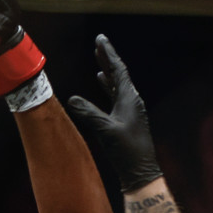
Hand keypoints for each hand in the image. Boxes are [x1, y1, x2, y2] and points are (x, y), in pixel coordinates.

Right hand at [67, 35, 162, 191]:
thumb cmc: (126, 151)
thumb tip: (72, 98)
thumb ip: (88, 113)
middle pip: (119, 74)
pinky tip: (102, 84)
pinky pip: (116, 96)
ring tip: (98, 62)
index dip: (108, 54)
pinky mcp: (127, 120)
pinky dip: (108, 87)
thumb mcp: (105, 130)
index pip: (118, 70)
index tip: (100, 40)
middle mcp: (132, 101)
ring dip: (107, 72)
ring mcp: (130, 110)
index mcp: (129, 98)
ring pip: (117, 85)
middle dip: (107, 59)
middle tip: (98, 44)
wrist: (140, 172)